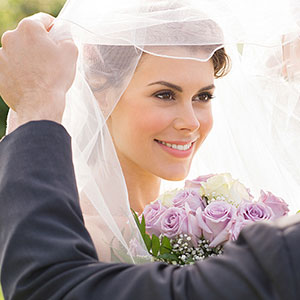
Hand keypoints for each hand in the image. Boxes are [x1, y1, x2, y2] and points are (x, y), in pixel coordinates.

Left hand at [0, 13, 77, 127]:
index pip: (43, 20)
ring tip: (40, 74)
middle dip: (39, 45)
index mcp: (29, 28)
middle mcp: (10, 37)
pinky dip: (19, 71)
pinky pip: (10, 66)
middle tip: (51, 60)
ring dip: (28, 58)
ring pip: (18, 51)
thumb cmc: (55, 77)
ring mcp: (1, 55)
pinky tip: (30, 81)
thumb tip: (62, 37)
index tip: (58, 39)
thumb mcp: (71, 53)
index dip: (54, 29)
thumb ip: (67, 38)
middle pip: (28, 36)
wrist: (40, 104)